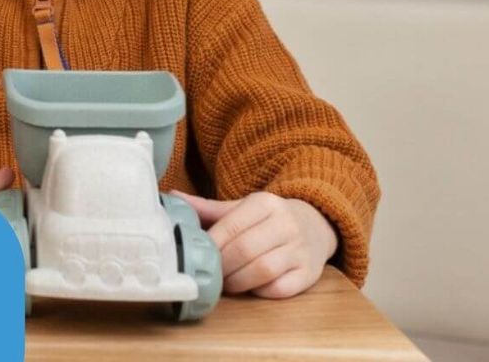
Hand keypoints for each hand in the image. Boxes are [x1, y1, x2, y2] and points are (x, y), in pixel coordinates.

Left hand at [177, 190, 337, 297]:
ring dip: (238, 282)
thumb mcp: (242, 208)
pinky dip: (260, 291)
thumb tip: (172, 197)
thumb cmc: (269, 220)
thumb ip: (209, 208)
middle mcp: (287, 224)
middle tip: (210, 273)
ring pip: (263, 271)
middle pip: (245, 251)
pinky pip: (280, 289)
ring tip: (227, 283)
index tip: (198, 256)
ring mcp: (301, 250)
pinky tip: (251, 287)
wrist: (315, 226)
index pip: (231, 226)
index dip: (211, 245)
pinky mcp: (310, 274)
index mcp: (266, 204)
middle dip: (222, 266)